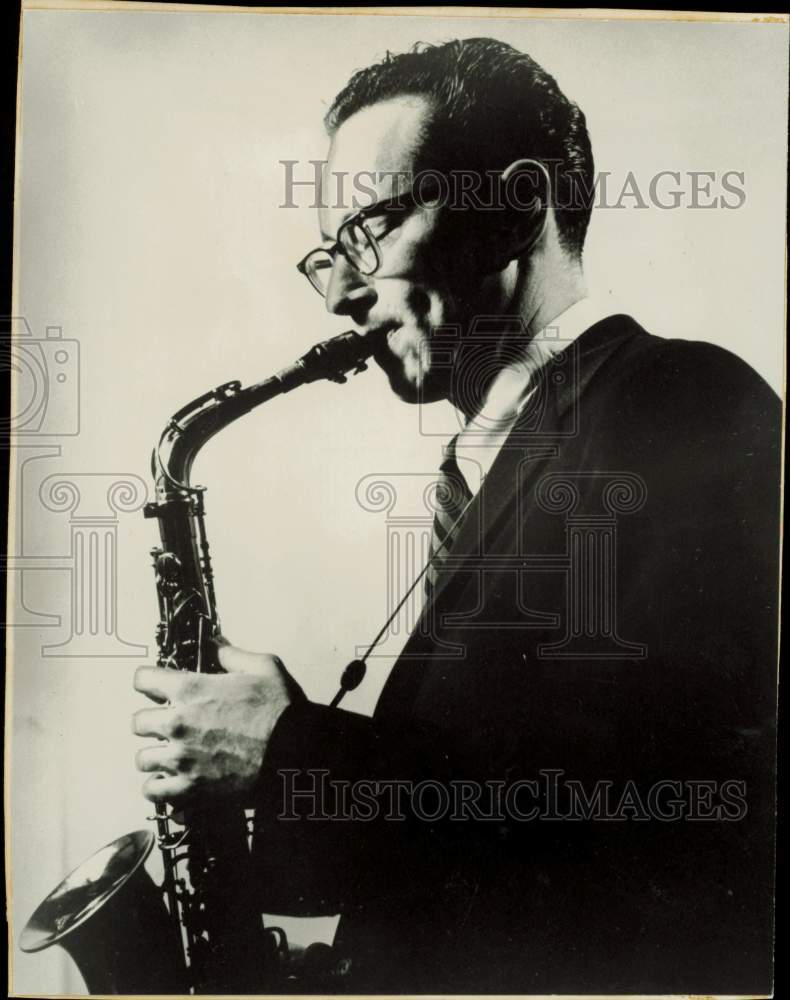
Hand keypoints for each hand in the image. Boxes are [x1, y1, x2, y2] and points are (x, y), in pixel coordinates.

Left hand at [133, 640, 301, 803]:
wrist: (294, 753)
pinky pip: (153, 791)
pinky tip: (172, 780)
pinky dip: (159, 787)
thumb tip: (216, 643)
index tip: (156, 686)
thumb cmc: (280, 710)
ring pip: (142, 759)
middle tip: (169, 723)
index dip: (149, 681)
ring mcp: (181, 758)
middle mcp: (178, 723)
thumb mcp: (264, 667)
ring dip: (156, 756)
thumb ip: (232, 654)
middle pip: (137, 722)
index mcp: (191, 689)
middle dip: (151, 721)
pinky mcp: (190, 788)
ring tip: (172, 754)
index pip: (143, 679)